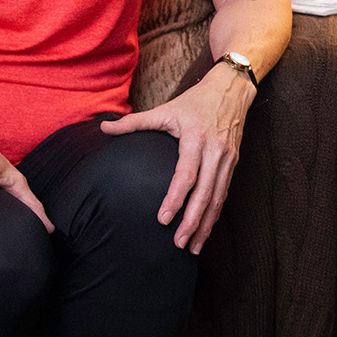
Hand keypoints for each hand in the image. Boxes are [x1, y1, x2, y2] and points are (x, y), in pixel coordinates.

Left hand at [103, 64, 249, 252]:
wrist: (232, 90)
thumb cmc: (195, 101)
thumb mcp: (166, 109)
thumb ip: (134, 122)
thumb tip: (102, 128)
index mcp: (196, 138)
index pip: (186, 175)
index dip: (175, 199)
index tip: (162, 219)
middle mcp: (215, 151)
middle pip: (205, 193)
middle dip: (192, 221)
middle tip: (178, 243)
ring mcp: (227, 159)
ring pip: (218, 198)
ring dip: (206, 224)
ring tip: (193, 246)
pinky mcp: (233, 164)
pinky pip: (224, 193)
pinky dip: (215, 214)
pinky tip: (206, 229)